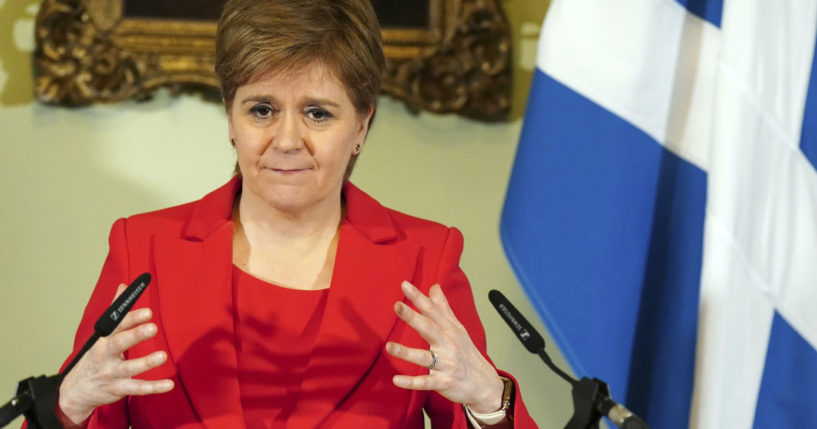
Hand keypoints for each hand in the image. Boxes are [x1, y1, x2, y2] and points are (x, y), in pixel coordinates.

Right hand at [57, 284, 173, 426]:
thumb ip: (115, 311)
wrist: (75, 391)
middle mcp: (106, 355)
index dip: (132, 318)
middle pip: (119, 343)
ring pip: (129, 368)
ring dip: (146, 362)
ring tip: (163, 355)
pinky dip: (153, 387)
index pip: (118, 325)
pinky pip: (137, 388)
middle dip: (135, 335)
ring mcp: (111, 373)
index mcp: (104, 339)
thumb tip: (124, 285)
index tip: (148, 312)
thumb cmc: (94, 358)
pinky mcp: (118, 389)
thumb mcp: (101, 334)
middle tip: (153, 328)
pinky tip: (169, 384)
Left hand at [386, 281, 504, 413]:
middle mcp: (449, 345)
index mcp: (450, 330)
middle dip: (413, 317)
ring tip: (389, 346)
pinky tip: (396, 380)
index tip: (405, 285)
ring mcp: (447, 364)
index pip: (433, 310)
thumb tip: (434, 287)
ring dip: (406, 352)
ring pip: (424, 357)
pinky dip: (411, 382)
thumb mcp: (458, 329)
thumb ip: (443, 308)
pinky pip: (425, 382)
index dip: (419, 297)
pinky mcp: (444, 383)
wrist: (486, 385)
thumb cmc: (468, 354)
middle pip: (429, 328)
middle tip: (397, 306)